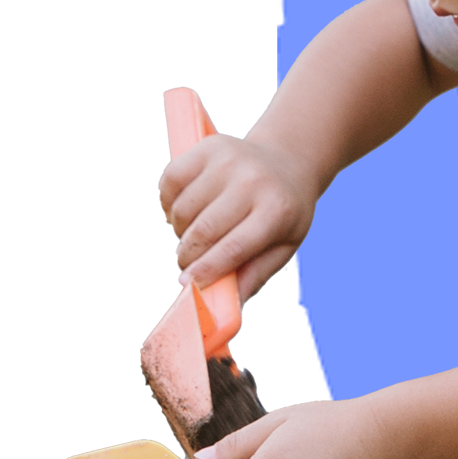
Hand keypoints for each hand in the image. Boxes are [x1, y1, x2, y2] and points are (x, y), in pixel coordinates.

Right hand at [158, 133, 317, 298]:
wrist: (288, 161)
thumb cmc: (283, 213)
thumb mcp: (283, 246)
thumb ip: (253, 276)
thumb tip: (222, 312)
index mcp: (277, 210)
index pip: (234, 247)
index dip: (207, 270)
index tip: (187, 284)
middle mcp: (253, 180)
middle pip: (203, 230)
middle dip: (188, 256)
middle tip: (188, 265)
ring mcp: (229, 159)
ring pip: (182, 209)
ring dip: (179, 230)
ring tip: (194, 234)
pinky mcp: (208, 146)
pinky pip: (170, 181)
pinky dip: (168, 203)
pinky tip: (184, 210)